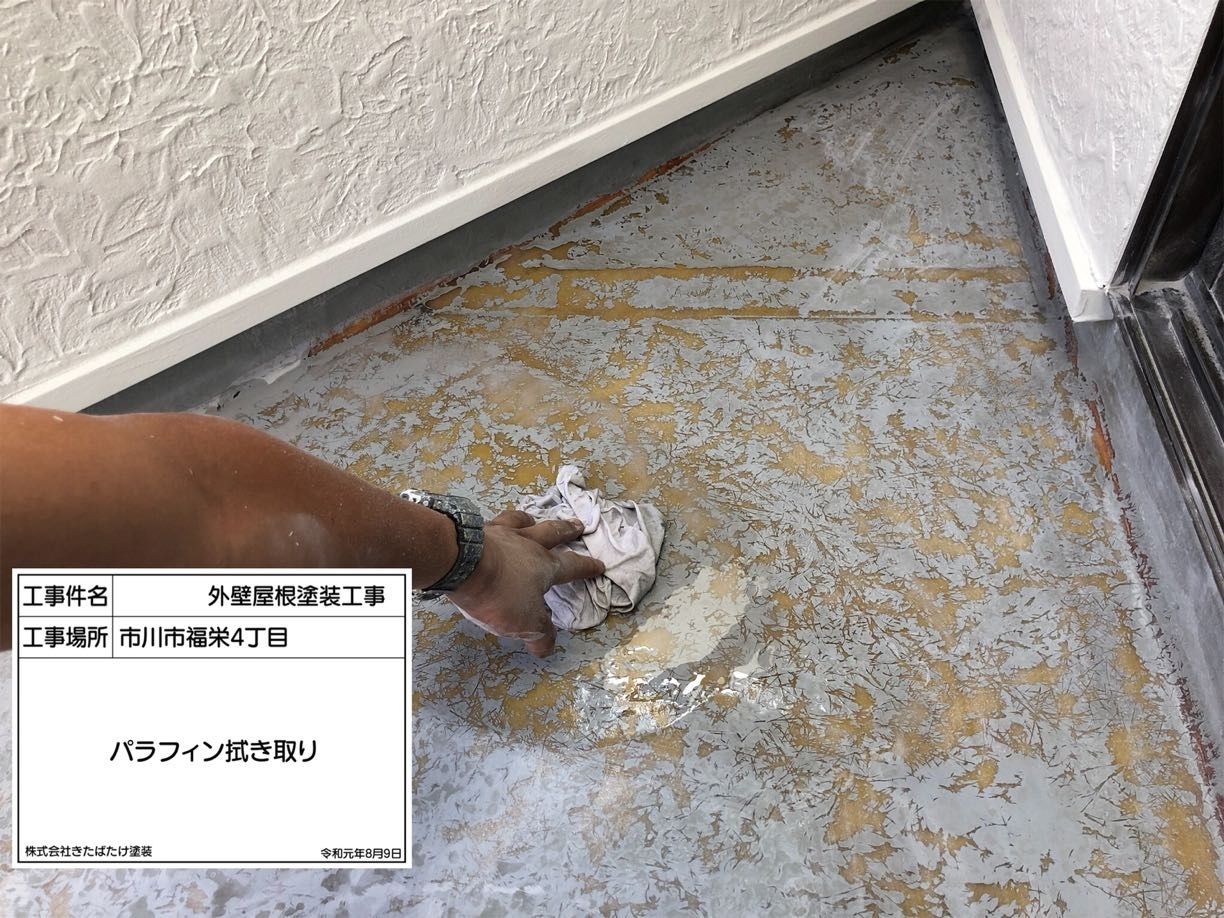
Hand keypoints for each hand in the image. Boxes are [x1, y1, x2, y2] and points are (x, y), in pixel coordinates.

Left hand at [444, 510, 603, 655]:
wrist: (459, 563)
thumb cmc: (498, 592)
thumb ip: (539, 634)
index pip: (572, 566)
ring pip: (522, 522)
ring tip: (533, 519)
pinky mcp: (476, 530)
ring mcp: (501, 533)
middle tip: (577, 524)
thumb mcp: (525, 622)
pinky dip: (498, 522)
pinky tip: (492, 524)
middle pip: (552, 533)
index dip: (586, 567)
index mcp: (545, 565)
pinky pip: (493, 521)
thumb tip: (546, 647)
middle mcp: (527, 544)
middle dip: (567, 530)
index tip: (598, 564)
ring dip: (531, 521)